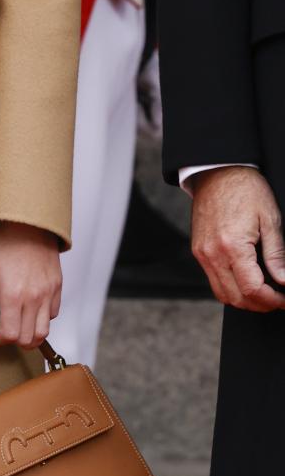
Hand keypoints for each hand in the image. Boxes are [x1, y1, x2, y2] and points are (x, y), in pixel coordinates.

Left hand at [0, 221, 61, 349]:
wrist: (29, 222)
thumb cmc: (5, 242)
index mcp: (13, 295)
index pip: (11, 335)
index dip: (1, 340)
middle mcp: (34, 298)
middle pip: (28, 338)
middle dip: (15, 340)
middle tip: (5, 331)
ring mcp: (48, 293)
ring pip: (44, 331)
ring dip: (31, 334)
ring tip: (19, 324)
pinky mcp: (57, 287)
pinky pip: (53, 314)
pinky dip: (43, 318)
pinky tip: (31, 309)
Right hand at [190, 166, 284, 311]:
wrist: (218, 171)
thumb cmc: (246, 189)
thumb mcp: (270, 219)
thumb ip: (277, 255)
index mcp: (232, 245)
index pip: (252, 290)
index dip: (273, 300)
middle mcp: (212, 253)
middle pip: (236, 298)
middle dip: (260, 305)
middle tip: (278, 298)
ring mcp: (202, 253)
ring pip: (223, 294)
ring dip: (244, 300)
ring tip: (264, 292)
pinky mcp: (198, 250)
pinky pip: (213, 280)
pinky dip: (231, 288)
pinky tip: (247, 279)